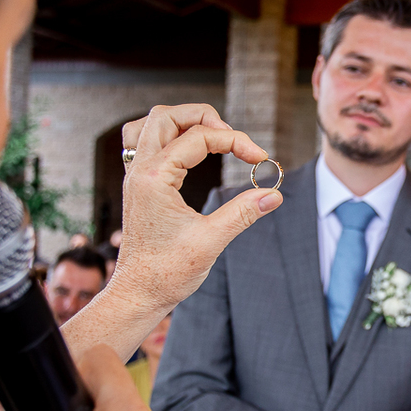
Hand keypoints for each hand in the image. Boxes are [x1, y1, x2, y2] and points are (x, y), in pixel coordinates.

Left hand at [111, 104, 282, 312]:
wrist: (138, 294)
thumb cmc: (166, 273)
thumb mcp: (211, 241)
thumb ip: (243, 213)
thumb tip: (274, 194)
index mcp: (154, 178)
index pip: (199, 137)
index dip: (236, 141)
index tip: (260, 159)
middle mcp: (140, 171)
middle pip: (167, 116)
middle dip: (205, 118)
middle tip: (233, 139)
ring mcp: (136, 177)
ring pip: (151, 125)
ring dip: (182, 122)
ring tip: (212, 136)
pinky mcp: (139, 187)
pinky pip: (145, 144)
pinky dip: (168, 137)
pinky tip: (188, 150)